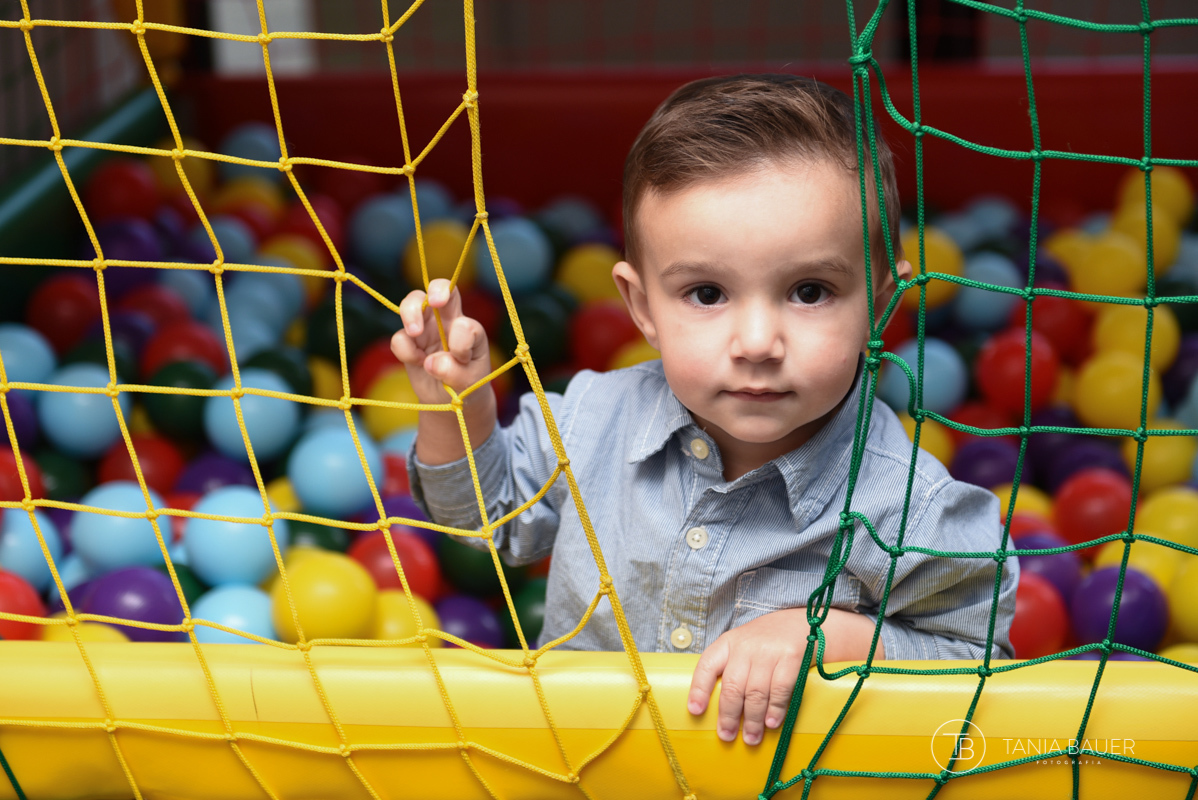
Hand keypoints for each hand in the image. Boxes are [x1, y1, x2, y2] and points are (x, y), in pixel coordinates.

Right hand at [391, 278, 491, 404]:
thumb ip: (455, 372)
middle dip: (436, 290)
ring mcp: (426, 329)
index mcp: (468, 328)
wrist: (450, 401)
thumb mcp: (470, 382)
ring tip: (415, 333)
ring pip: (412, 302)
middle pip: (439, 289)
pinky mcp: (409, 342)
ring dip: (410, 313)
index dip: (461, 336)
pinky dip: (404, 350)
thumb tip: (431, 362)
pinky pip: (399, 338)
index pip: (466, 322)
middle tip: (434, 302)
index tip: (461, 358)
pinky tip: (418, 362)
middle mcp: (447, 321)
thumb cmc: (467, 385)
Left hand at [688, 607, 882, 744]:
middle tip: (727, 736)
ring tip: (751, 738)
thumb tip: (717, 708)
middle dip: (728, 715)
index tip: (695, 711)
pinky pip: (780, 689)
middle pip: (732, 686)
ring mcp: (768, 651)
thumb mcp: (742, 646)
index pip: (707, 666)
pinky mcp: (791, 657)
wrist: (802, 624)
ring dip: (753, 720)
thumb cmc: (766, 643)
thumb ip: (730, 668)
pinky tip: (771, 723)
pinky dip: (775, 709)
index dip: (699, 689)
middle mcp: (745, 646)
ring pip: (755, 692)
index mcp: (727, 643)